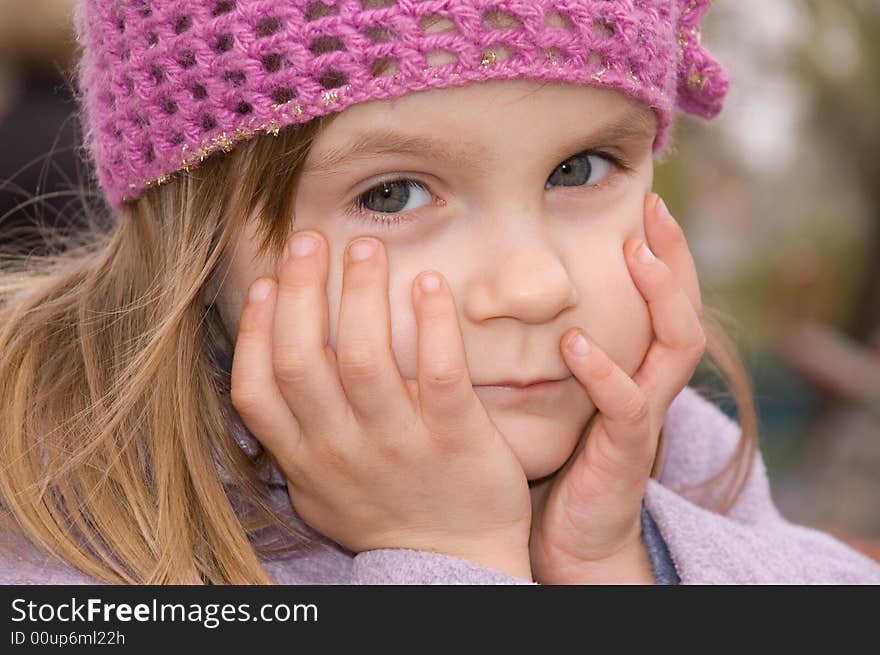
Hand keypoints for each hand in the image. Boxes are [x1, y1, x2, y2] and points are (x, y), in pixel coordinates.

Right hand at [230, 232, 532, 579]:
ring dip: (361, 296)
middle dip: (302, 292)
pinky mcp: (456, 438)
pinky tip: (428, 284)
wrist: (455, 562)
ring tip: (365, 247)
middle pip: (304, 360)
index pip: (256, 390)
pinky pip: (439, 373)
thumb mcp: (321, 488)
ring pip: (366, 359)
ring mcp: (399, 444)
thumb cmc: (386, 516)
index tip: (266, 283)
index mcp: (305, 459)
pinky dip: (431, 325)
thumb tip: (267, 370)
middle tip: (310, 239)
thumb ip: (293, 436)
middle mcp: (342, 449)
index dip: (254, 331)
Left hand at [529, 194, 704, 583]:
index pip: (665, 300)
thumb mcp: (563, 392)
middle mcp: (651, 387)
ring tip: (634, 256)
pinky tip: (574, 344)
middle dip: (675, 258)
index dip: (663, 251)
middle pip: (687, 311)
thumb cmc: (562, 461)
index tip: (645, 202)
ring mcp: (644, 419)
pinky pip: (629, 407)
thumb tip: (506, 291)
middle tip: (655, 209)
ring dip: (660, 299)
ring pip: (676, 349)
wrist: (572, 537)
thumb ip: (553, 345)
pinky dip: (605, 373)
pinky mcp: (626, 453)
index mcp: (638, 369)